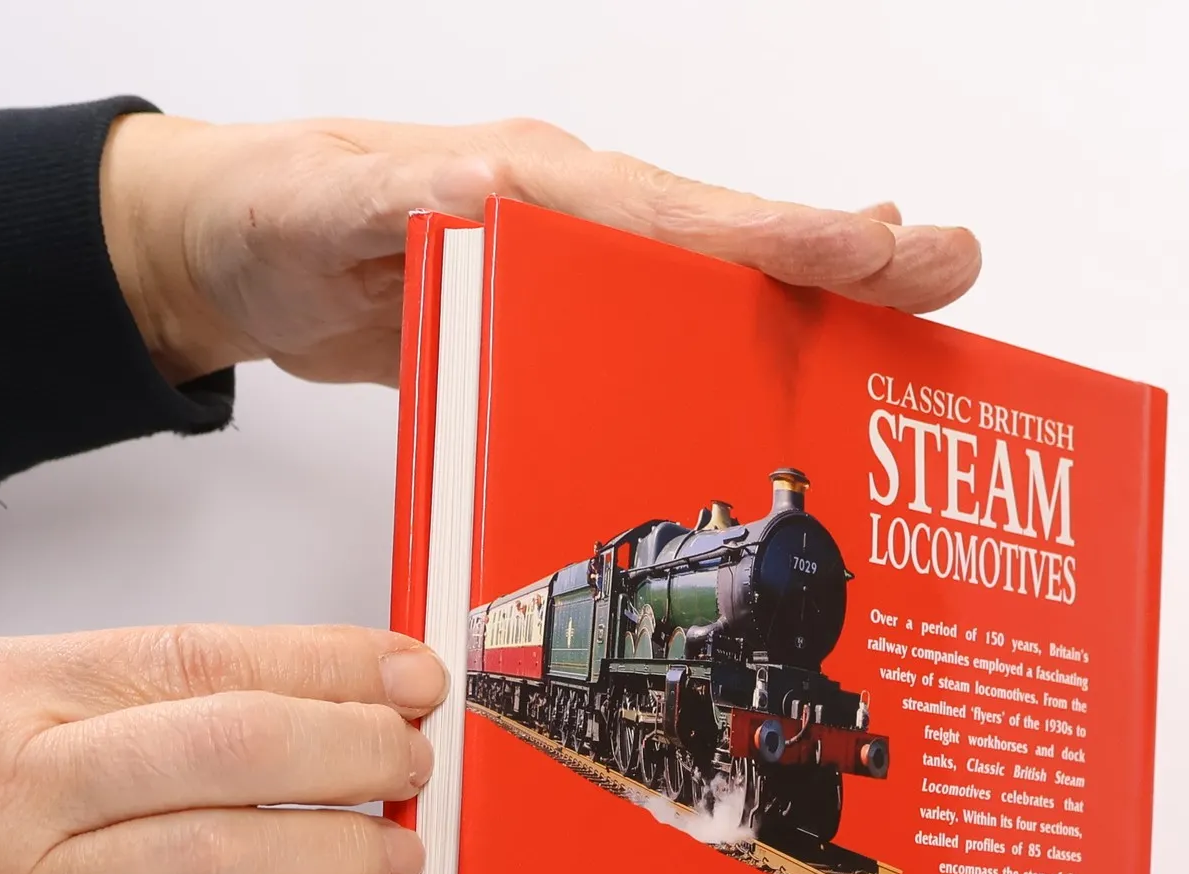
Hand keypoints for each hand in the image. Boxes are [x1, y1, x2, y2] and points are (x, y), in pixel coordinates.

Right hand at [0, 624, 444, 873]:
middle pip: (231, 750)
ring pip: (216, 865)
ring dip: (337, 857)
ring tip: (399, 856)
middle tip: (415, 765)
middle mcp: (9, 788)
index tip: (406, 674)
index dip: (331, 664)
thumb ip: (72, 707)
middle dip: (357, 752)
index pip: (203, 659)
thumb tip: (234, 709)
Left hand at [99, 114, 982, 385]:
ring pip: (717, 291)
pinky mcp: (561, 329)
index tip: (872, 246)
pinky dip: (743, 351)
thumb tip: (498, 188)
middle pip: (730, 243)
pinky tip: (794, 376)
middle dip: (845, 257)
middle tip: (953, 271)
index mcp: (535, 181)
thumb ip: (401, 202)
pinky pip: (668, 342)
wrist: (235, 255)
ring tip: (911, 323)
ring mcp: (577, 275)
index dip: (777, 234)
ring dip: (815, 307)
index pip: (677, 211)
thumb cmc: (275, 214)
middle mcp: (575, 219)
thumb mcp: (322, 205)